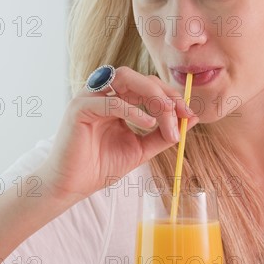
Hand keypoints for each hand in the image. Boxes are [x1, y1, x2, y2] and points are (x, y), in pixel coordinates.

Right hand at [38, 67, 198, 203]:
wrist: (72, 186)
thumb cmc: (101, 166)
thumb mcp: (140, 149)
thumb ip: (162, 134)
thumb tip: (191, 119)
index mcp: (116, 100)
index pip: (148, 85)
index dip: (171, 96)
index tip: (190, 115)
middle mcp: (101, 94)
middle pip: (139, 77)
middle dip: (165, 93)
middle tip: (182, 113)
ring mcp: (88, 97)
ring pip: (124, 79)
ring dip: (152, 94)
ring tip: (167, 115)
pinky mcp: (78, 109)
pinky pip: (110, 102)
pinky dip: (133, 110)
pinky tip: (148, 124)